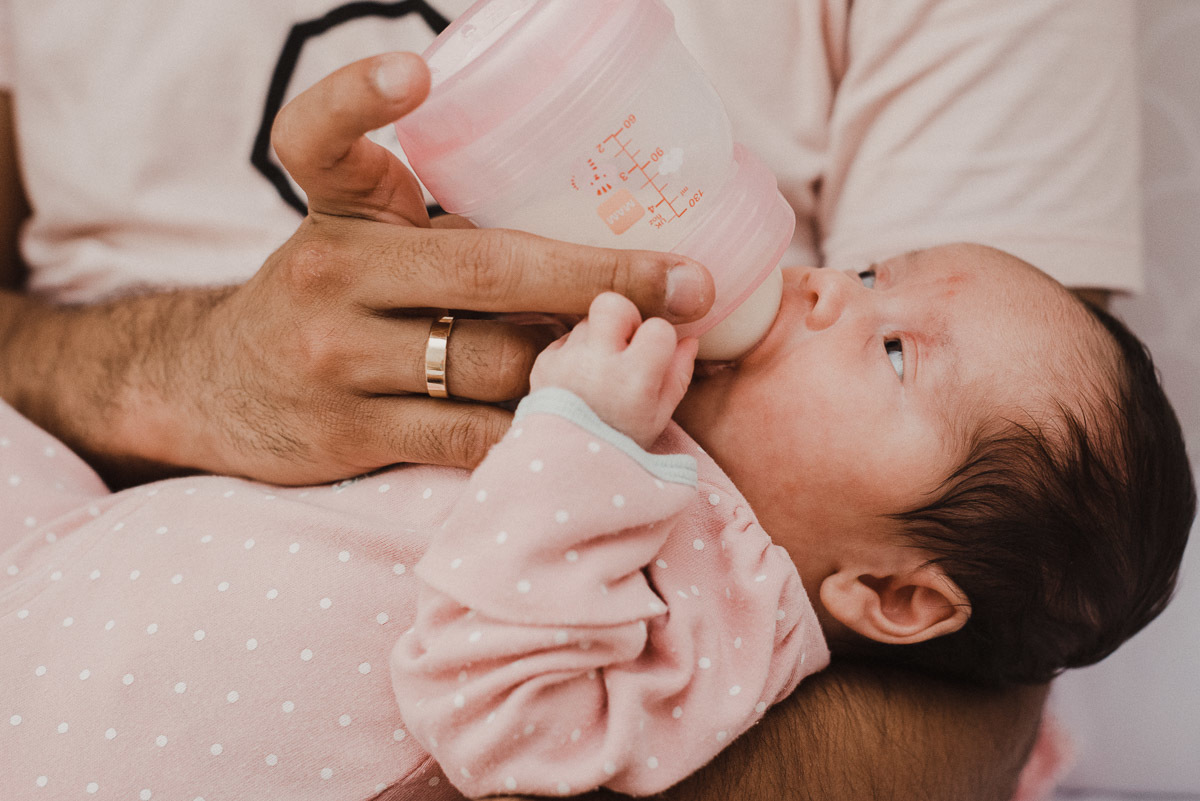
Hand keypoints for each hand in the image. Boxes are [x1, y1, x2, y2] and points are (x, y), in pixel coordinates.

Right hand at [156, 54, 712, 483]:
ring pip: (492, 362)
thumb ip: (447, 236)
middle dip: (598, 278)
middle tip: (684, 282)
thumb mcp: (363, 243)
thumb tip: (595, 255)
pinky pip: (472, 437)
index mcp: (336, 210)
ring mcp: (335, 360)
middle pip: (483, 270)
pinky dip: (539, 430)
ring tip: (640, 358)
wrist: (215, 387)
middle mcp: (328, 277)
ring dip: (576, 364)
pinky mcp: (351, 434)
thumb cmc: (327, 301)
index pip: (319, 136)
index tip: (420, 71)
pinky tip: (586, 422)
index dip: (362, 97)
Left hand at [531, 293, 696, 448]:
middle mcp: (596, 364)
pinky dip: (576, 353)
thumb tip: (689, 340)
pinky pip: (565, 340)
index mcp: (633, 380)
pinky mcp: (543, 364)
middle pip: (614, 304)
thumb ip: (678, 375)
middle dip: (624, 317)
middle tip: (626, 343)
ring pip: (588, 321)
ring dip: (599, 337)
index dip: (660, 340)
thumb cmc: (619, 443)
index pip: (658, 328)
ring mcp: (565, 361)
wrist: (564, 467)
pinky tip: (580, 379)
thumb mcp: (659, 418)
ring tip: (602, 371)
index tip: (655, 357)